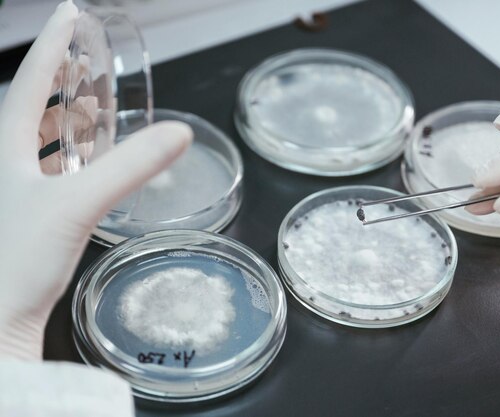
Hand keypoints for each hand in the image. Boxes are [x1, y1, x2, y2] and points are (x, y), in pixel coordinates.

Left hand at [0, 1, 192, 359]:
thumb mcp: (77, 205)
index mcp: (7, 148)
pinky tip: (91, 167)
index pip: (32, 80)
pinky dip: (75, 160)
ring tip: (94, 108)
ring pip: (41, 142)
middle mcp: (8, 165)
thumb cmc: (16, 262)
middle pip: (34, 107)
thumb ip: (130, 167)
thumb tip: (178, 134)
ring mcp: (16, 193)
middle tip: (87, 62)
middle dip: (62, 80)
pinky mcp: (30, 219)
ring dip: (68, 121)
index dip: (53, 44)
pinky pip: (52, 173)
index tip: (70, 14)